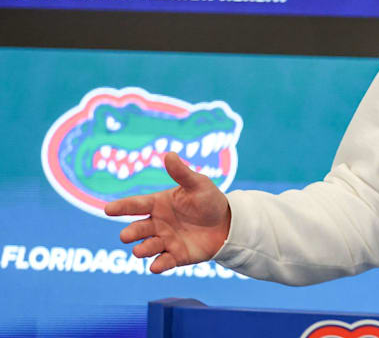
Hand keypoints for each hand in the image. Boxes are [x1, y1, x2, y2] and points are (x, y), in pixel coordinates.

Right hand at [104, 152, 230, 272]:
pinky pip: (164, 262)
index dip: (121, 207)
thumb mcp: (198, 184)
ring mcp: (165, 241)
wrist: (227, 223)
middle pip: (137, 229)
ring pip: (147, 247)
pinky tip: (155, 267)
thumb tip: (169, 154)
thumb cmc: (209, 200)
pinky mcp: (176, 256)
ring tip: (139, 251)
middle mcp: (157, 224)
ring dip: (142, 249)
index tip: (108, 209)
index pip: (135, 205)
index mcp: (158, 204)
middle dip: (130, 233)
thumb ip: (182, 173)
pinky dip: (159, 265)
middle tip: (126, 235)